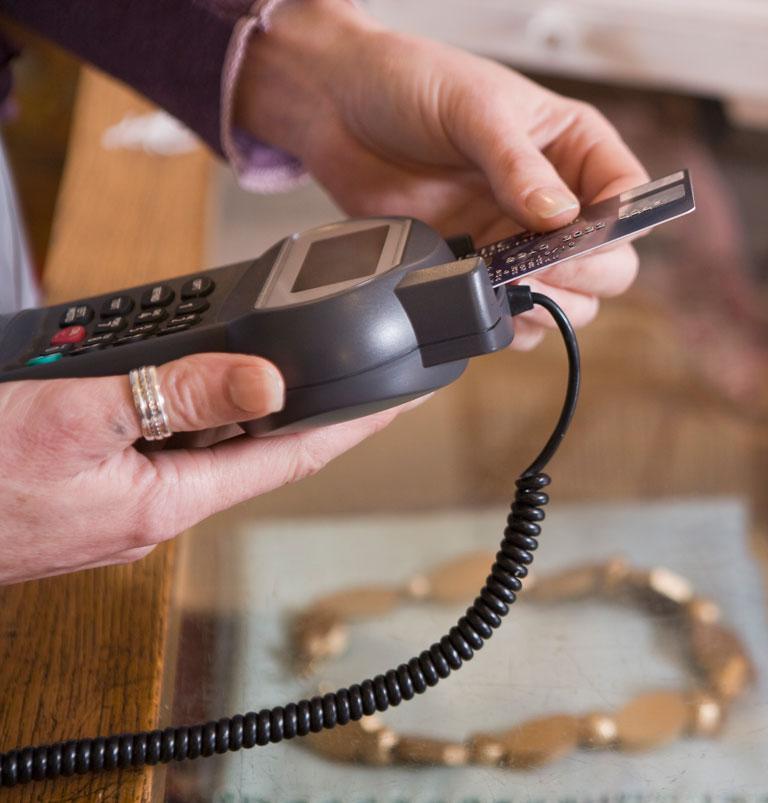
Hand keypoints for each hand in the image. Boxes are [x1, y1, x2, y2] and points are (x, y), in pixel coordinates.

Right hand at [0, 353, 405, 583]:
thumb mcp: (73, 419)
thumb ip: (174, 396)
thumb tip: (267, 379)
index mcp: (167, 501)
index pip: (293, 456)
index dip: (355, 423)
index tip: (406, 395)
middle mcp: (154, 509)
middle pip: (255, 447)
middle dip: (304, 405)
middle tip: (352, 360)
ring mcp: (120, 504)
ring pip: (205, 443)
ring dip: (241, 402)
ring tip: (280, 357)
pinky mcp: (87, 491)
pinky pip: (159, 445)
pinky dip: (183, 409)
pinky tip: (180, 382)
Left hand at [235, 0, 648, 348]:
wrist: (336, 107)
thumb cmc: (411, 83)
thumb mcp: (472, 110)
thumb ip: (517, 165)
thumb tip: (558, 218)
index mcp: (576, 147)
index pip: (631, 200)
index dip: (617, 228)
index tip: (578, 236)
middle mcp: (558, 200)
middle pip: (612, 264)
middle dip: (583, 274)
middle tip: (536, 266)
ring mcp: (520, 241)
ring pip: (572, 300)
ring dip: (546, 304)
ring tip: (504, 284)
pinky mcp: (480, 270)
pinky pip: (516, 316)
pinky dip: (505, 320)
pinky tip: (480, 298)